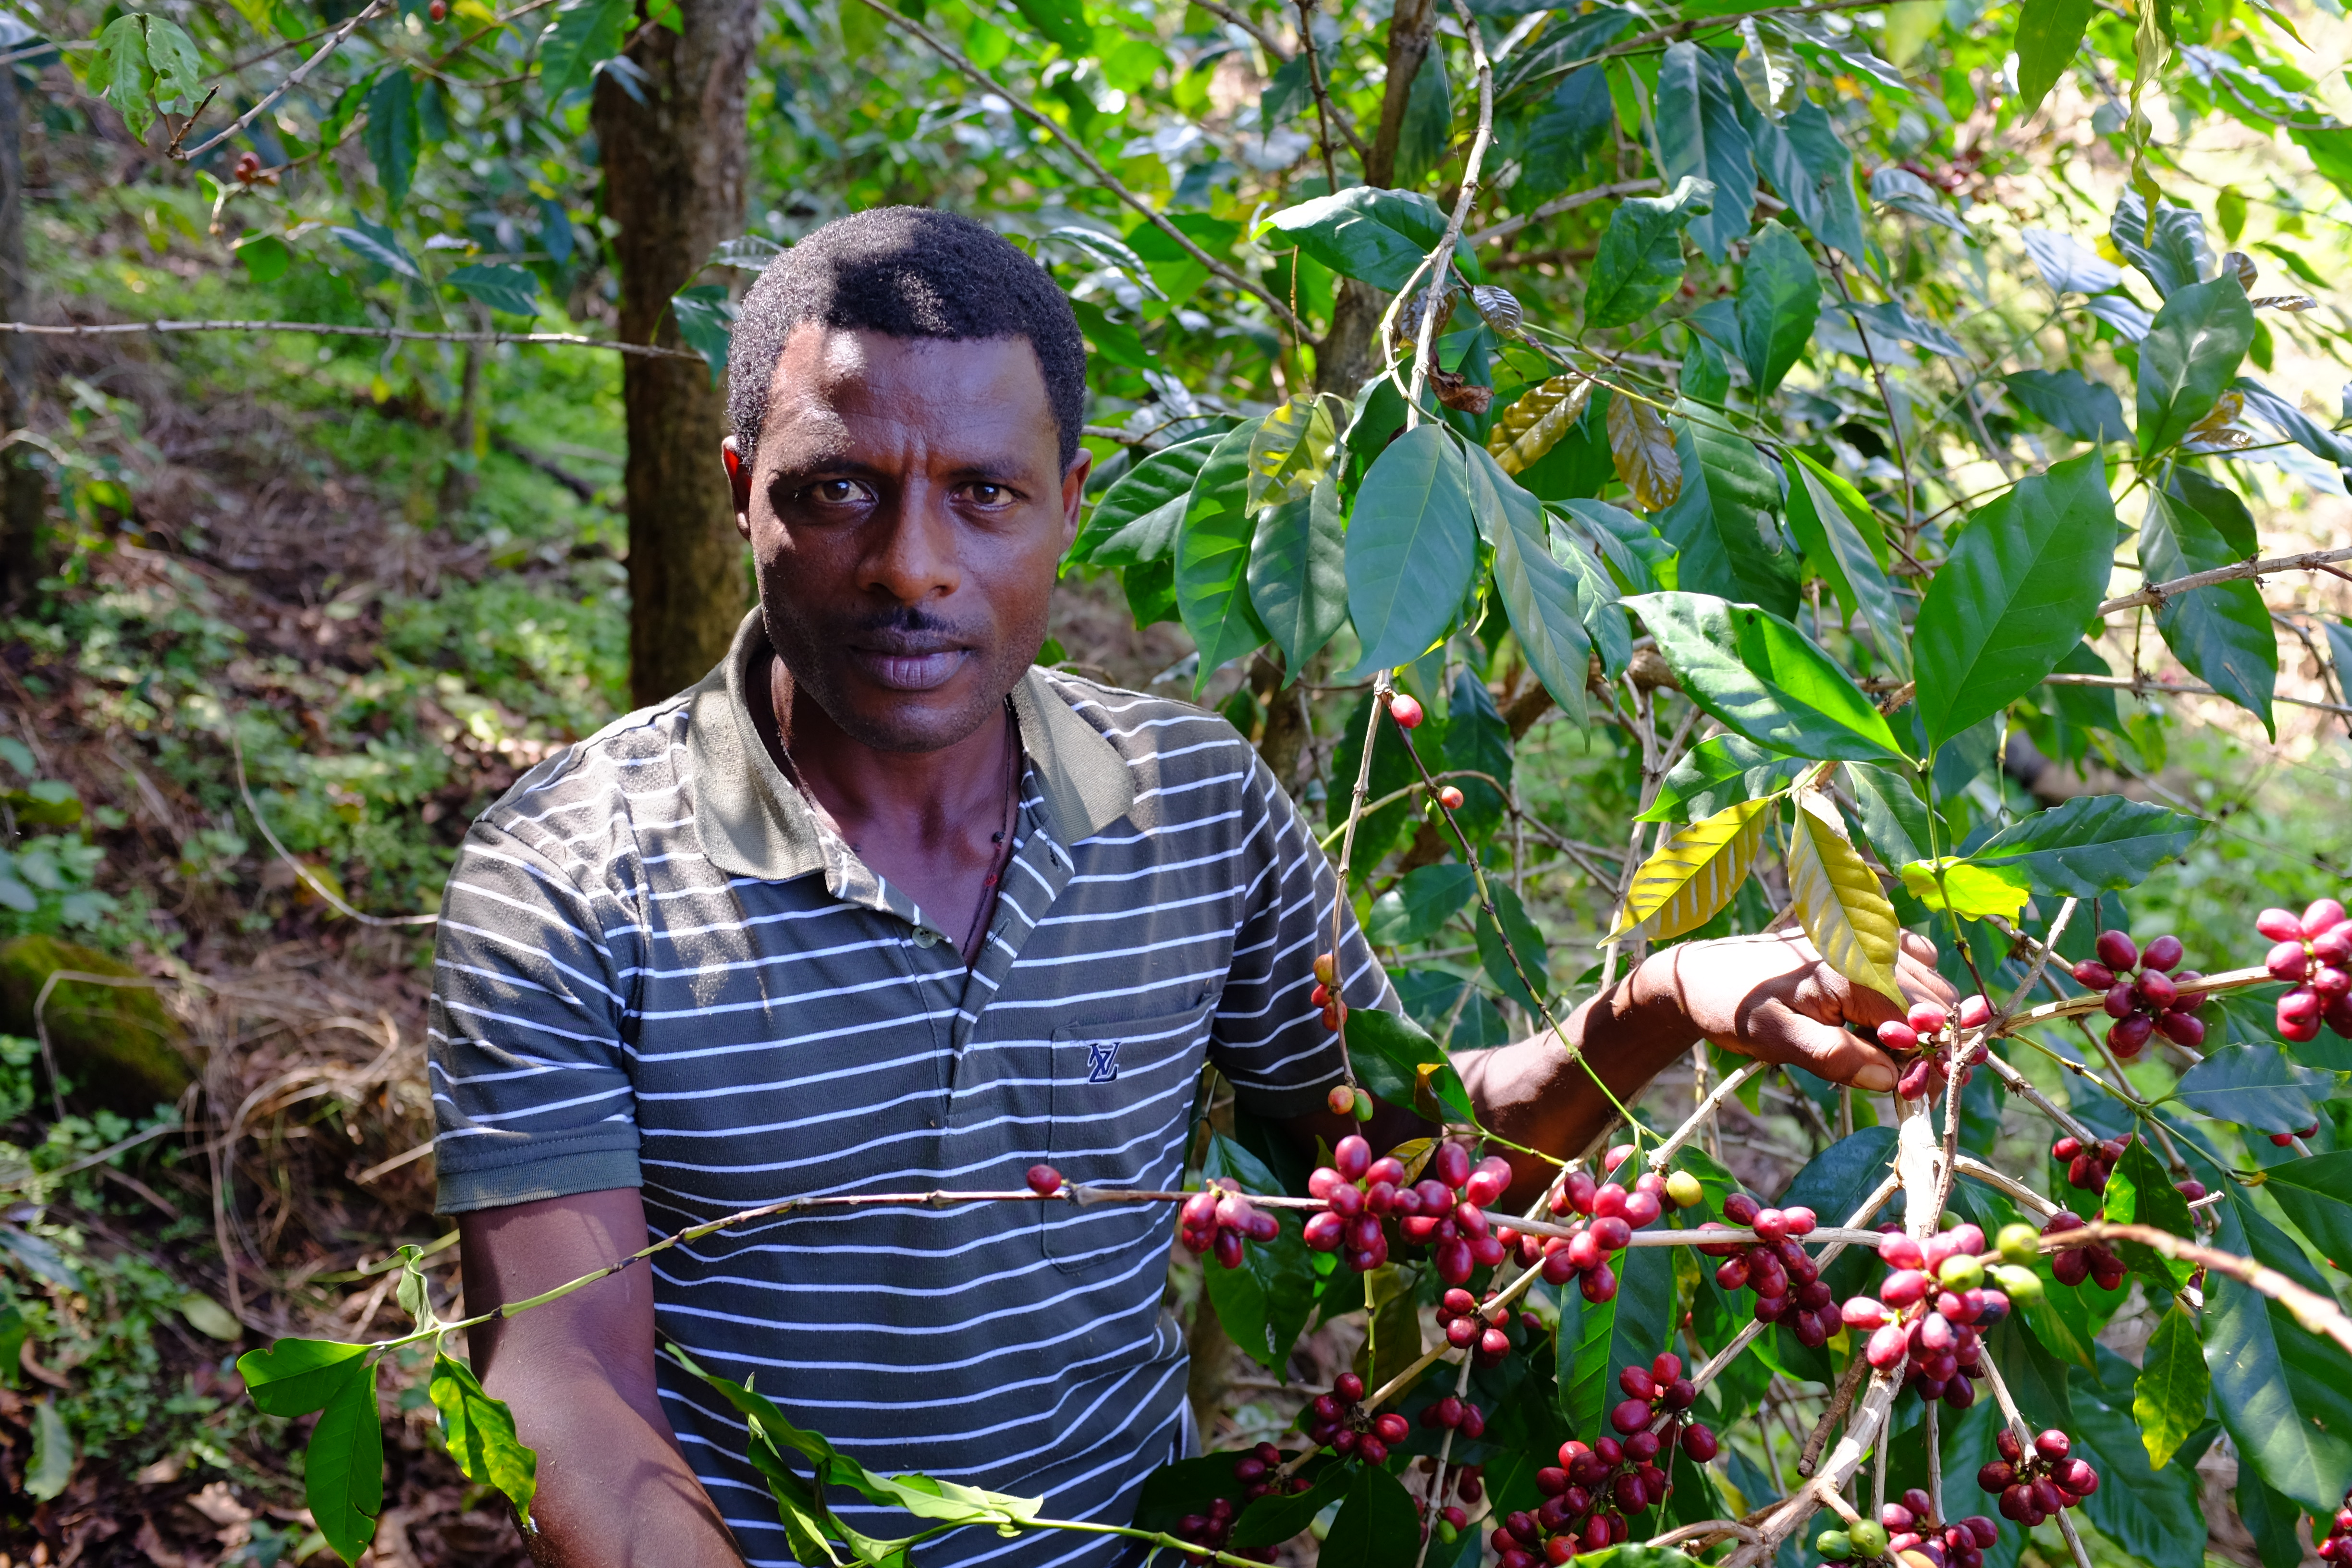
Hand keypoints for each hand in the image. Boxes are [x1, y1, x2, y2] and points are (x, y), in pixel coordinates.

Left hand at [1636, 929, 1956, 1092]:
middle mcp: (1869, 946)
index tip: (1920, 1093)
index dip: (1929, 1059)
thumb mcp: (1779, 1040)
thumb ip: (1836, 1059)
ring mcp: (1869, 939)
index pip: (1921, 1019)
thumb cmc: (1737, 1008)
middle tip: (1910, 1085)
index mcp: (1852, 969)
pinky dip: (1911, 995)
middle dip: (1932, 1044)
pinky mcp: (1863, 942)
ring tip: (1891, 1058)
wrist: (1702, 977)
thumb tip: (1893, 1079)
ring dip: (1922, 1023)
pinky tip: (1884, 1022)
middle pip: (1935, 1000)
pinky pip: (1911, 963)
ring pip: (1929, 984)